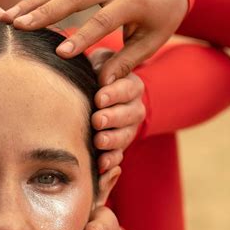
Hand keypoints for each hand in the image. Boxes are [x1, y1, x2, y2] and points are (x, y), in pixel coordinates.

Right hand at [7, 0, 187, 83]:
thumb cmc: (159, 21)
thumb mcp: (150, 43)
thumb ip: (125, 63)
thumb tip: (102, 85)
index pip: (104, 20)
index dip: (81, 37)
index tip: (59, 54)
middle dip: (43, 13)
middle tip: (17, 28)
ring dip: (33, 3)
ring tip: (8, 19)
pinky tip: (20, 11)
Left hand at [88, 48, 144, 172]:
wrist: (96, 96)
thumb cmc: (95, 76)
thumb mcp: (99, 65)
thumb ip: (101, 65)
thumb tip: (98, 70)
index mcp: (131, 86)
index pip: (126, 89)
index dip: (113, 94)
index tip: (99, 98)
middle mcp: (134, 108)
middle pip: (127, 115)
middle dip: (112, 118)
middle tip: (97, 120)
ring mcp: (128, 129)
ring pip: (124, 136)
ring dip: (111, 140)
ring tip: (98, 142)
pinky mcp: (119, 146)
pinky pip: (118, 155)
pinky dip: (110, 160)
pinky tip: (100, 164)